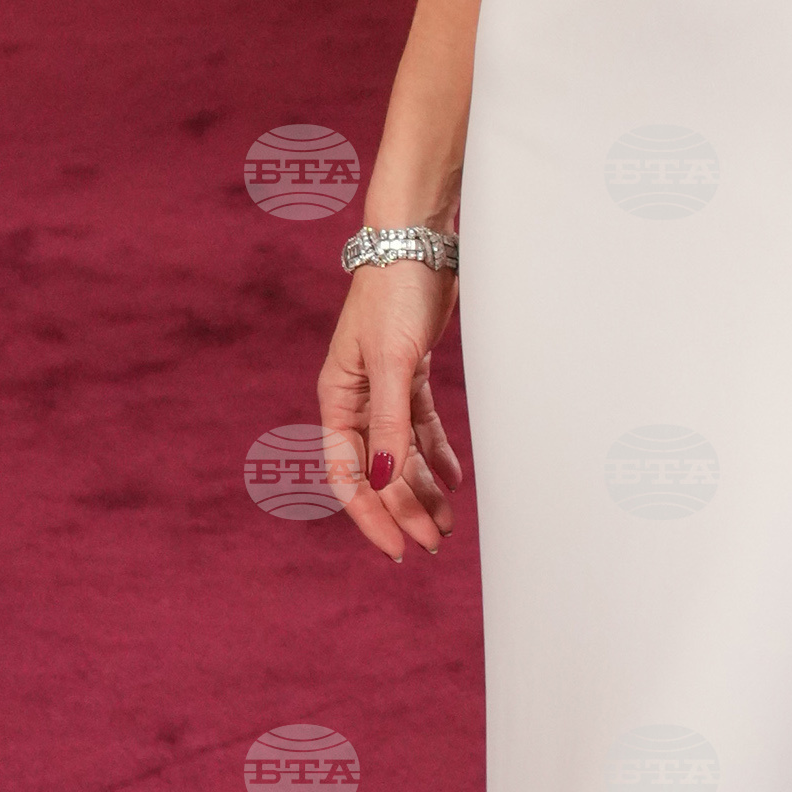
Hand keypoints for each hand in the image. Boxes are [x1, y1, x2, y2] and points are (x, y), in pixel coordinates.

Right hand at [317, 262, 464, 564]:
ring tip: (447, 521)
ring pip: (401, 453)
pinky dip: (435, 454)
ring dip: (422, 488)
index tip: (397, 547)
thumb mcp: (393, 362)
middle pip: (378, 471)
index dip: (372, 515)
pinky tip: (452, 479)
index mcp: (338, 400)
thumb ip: (388, 423)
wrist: (418, 244)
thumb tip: (383, 480)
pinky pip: (420, 427)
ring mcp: (384, 388)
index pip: (350, 476)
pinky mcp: (410, 374)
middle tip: (434, 541)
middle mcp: (356, 400)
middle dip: (404, 509)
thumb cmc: (395, 296)